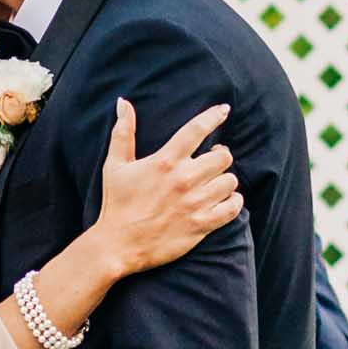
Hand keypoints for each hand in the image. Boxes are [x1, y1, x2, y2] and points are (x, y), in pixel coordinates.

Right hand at [95, 98, 241, 277]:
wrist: (118, 246)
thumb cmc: (116, 204)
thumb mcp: (114, 166)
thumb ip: (123, 133)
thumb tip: (122, 102)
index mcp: (165, 161)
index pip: (197, 129)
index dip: (214, 116)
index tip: (224, 110)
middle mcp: (184, 179)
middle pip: (223, 156)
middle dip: (219, 157)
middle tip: (210, 162)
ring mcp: (195, 203)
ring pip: (230, 181)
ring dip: (225, 181)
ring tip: (214, 185)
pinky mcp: (201, 225)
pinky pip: (233, 208)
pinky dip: (233, 203)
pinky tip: (224, 202)